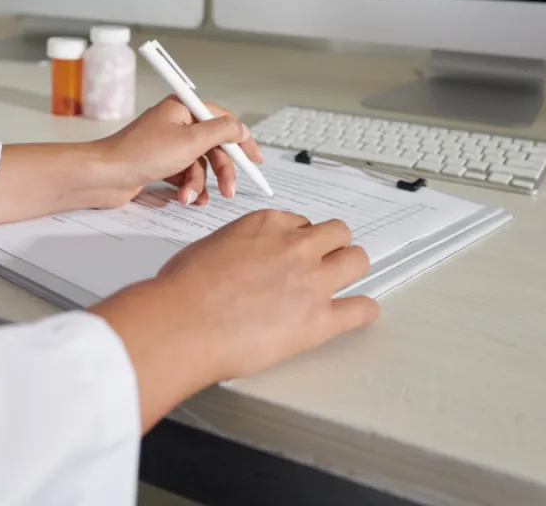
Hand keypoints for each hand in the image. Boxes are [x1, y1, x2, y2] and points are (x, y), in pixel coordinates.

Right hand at [89, 210, 378, 430]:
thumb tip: (240, 261)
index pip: (301, 222)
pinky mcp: (319, 320)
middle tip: (326, 261)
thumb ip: (238, 248)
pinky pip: (360, 310)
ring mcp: (311, 282)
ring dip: (352, 269)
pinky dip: (363, 311)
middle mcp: (295, 247)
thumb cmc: (184, 289)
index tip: (295, 251)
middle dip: (333, 246)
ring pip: (357, 260)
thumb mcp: (210, 246)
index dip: (299, 239)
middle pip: (337, 234)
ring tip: (346, 280)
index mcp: (267, 224)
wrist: (183, 323)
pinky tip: (360, 312)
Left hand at [94, 95, 262, 206]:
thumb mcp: (190, 141)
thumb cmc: (140, 154)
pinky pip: (184, 174)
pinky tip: (186, 198)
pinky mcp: (159, 163)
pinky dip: (187, 187)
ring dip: (199, 183)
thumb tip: (241, 128)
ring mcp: (166, 144)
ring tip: (190, 197)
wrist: (103, 176)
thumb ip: (222, 132)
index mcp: (183, 108)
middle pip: (213, 146)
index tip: (255, 160)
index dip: (241, 142)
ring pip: (199, 164)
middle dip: (221, 171)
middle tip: (229, 190)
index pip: (223, 121)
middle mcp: (176, 123)